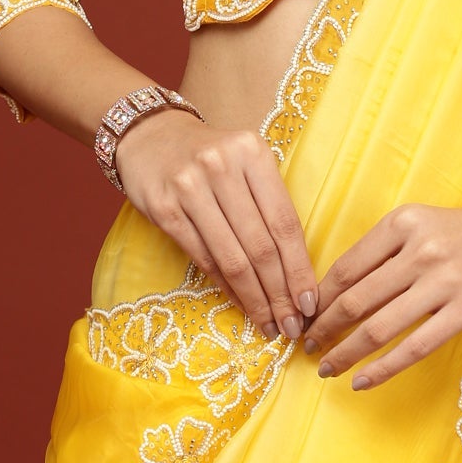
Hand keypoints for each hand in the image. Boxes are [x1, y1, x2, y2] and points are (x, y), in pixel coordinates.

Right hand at [115, 110, 317, 342]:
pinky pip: (203, 258)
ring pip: (232, 258)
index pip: (284, 222)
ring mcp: (189, 187)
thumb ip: (269, 202)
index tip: (311, 303)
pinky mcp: (164, 208)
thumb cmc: (210, 156)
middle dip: (280, 293)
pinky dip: (226, 287)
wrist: (151, 136)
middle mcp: (222, 167)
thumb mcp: (246, 162)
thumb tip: (297, 270)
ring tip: (270, 324)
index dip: (299, 268)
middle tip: (293, 326)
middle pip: (261, 245)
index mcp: (252, 153)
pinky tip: (241, 304)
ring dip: (255, 298)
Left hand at [303, 191, 461, 389]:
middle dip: (323, 329)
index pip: (346, 267)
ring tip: (326, 369)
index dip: (318, 299)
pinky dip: (382, 368)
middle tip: (305, 349)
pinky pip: (415, 346)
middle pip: (355, 299)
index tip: (302, 319)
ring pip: (378, 326)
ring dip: (345, 353)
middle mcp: (419, 248)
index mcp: (403, 223)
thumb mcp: (428, 225)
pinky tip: (362, 381)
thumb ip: (390, 252)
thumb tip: (343, 292)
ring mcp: (445, 279)